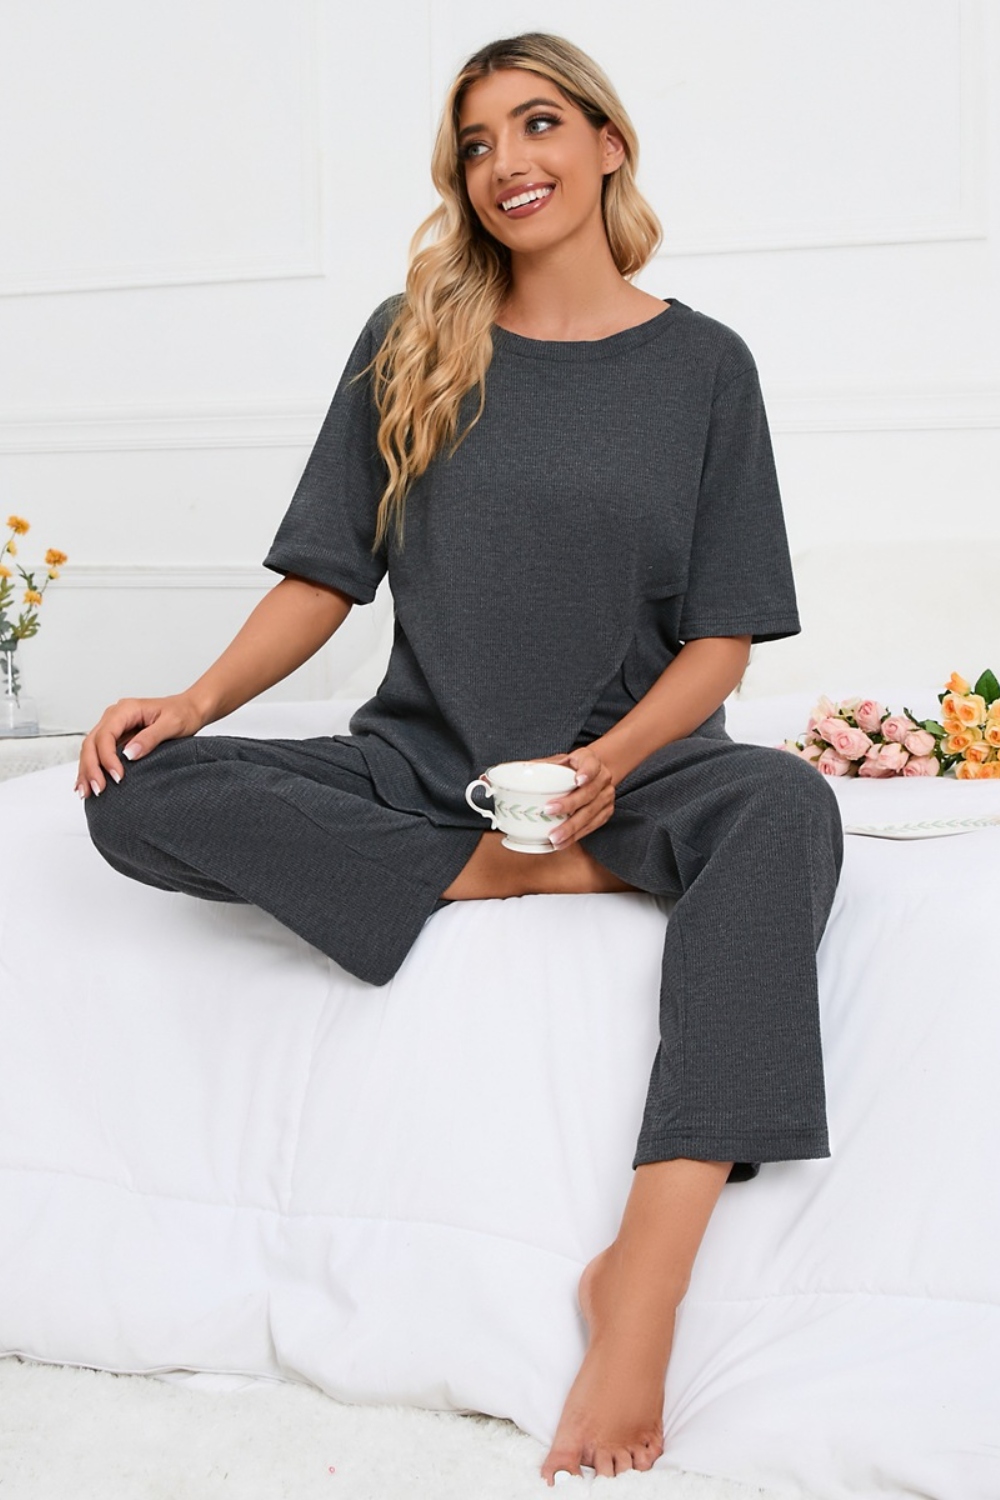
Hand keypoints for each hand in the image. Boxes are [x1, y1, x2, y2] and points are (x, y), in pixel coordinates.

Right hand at [75, 692, 206, 799]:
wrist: (189, 709)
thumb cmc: (183, 713)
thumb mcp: (172, 724)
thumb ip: (150, 738)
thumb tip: (129, 754)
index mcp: (125, 710)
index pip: (106, 735)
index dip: (107, 758)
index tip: (118, 777)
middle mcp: (114, 716)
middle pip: (92, 743)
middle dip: (91, 768)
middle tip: (98, 790)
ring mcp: (113, 728)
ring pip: (90, 749)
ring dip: (87, 771)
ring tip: (87, 792)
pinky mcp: (116, 738)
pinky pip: (98, 753)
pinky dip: (92, 768)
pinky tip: (89, 783)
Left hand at [532, 745, 616, 848]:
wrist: (593, 774)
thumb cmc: (572, 768)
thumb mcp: (560, 760)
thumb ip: (543, 765)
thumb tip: (518, 772)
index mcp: (590, 760)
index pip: (592, 764)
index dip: (587, 772)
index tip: (578, 780)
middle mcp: (602, 778)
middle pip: (588, 793)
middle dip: (568, 805)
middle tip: (549, 812)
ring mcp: (606, 796)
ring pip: (590, 814)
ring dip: (571, 828)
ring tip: (554, 837)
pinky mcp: (606, 812)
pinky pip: (591, 827)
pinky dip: (576, 836)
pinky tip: (563, 842)